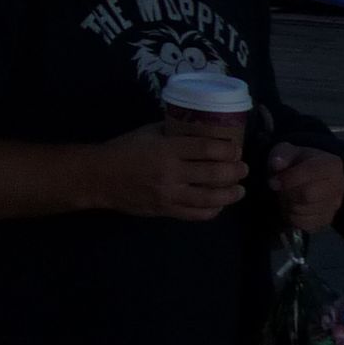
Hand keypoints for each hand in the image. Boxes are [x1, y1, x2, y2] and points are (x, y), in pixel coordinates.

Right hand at [94, 122, 247, 221]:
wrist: (100, 177)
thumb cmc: (123, 150)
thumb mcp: (147, 133)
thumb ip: (172, 132)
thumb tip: (196, 130)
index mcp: (167, 149)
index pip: (207, 149)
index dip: (228, 150)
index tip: (236, 149)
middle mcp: (172, 173)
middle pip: (214, 174)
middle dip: (235, 171)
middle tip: (243, 169)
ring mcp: (170, 195)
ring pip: (210, 198)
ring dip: (230, 194)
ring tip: (239, 190)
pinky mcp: (166, 211)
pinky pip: (196, 214)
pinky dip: (212, 210)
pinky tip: (219, 205)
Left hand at [266, 143, 343, 232]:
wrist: (299, 177)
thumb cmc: (293, 162)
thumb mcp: (284, 151)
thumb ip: (280, 156)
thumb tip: (277, 164)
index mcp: (332, 164)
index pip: (310, 172)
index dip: (288, 178)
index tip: (274, 180)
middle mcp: (340, 185)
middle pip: (308, 195)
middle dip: (288, 192)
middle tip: (280, 189)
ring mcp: (336, 204)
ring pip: (306, 211)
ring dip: (289, 205)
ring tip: (287, 195)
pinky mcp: (328, 220)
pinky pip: (306, 225)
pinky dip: (293, 217)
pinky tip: (292, 206)